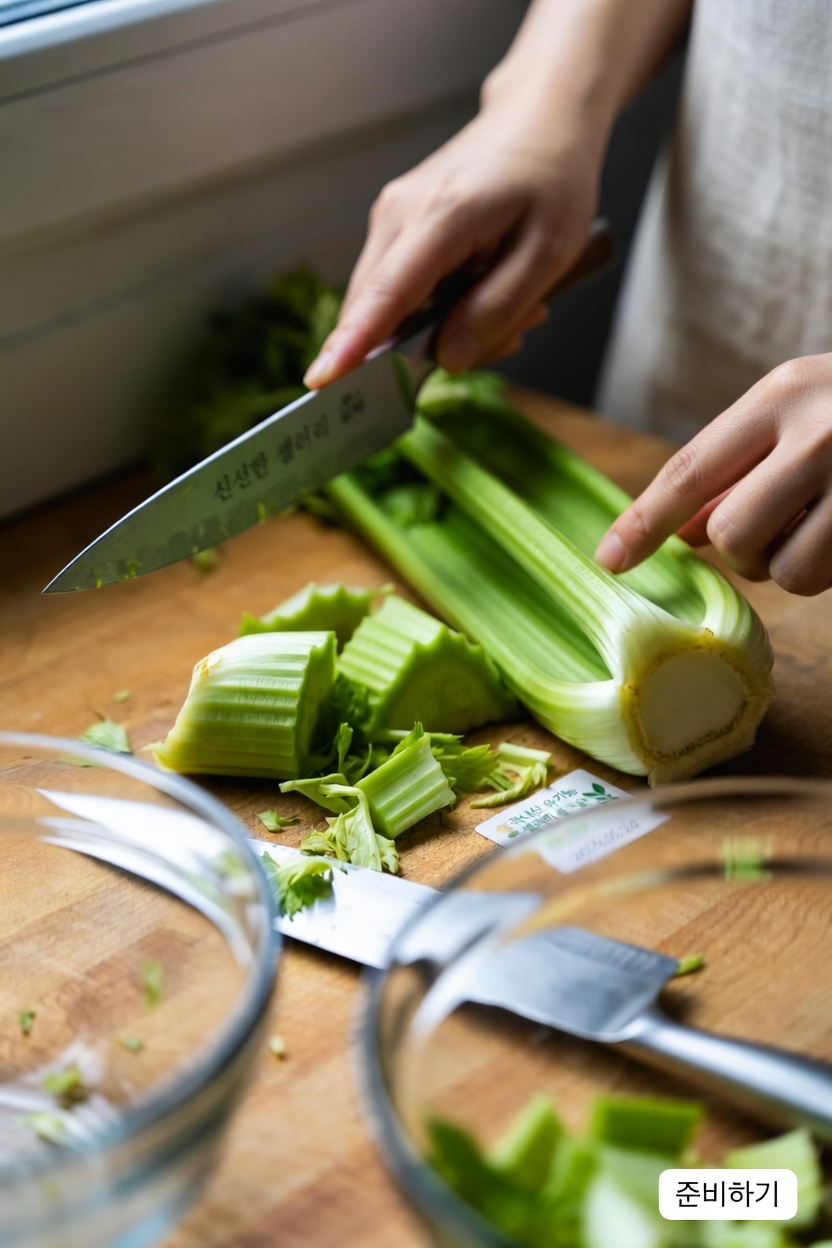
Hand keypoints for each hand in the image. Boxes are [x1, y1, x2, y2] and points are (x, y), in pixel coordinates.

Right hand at [304, 98, 602, 387]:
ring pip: (388, 307)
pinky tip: (486, 293)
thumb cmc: (551, 179)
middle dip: (429, 349)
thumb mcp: (548, 253)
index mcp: (440, 217)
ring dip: (442, 328)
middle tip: (511, 334)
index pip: (385, 294)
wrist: (539, 119)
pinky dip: (438, 310)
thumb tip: (449, 359)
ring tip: (513, 308)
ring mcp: (390, 219)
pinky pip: (399, 291)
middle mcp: (399, 214)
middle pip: (377, 311)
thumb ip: (497, 309)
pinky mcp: (394, 228)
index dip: (353, 344)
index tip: (321, 380)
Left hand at [595, 354, 831, 595]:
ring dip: (783, 563)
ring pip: (778, 568)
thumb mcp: (794, 413)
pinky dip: (820, 571)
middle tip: (772, 527)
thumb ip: (734, 468)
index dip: (643, 522)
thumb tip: (683, 532)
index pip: (689, 470)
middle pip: (728, 532)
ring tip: (816, 525)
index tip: (609, 558)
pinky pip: (818, 580)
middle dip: (737, 548)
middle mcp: (815, 436)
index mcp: (781, 397)